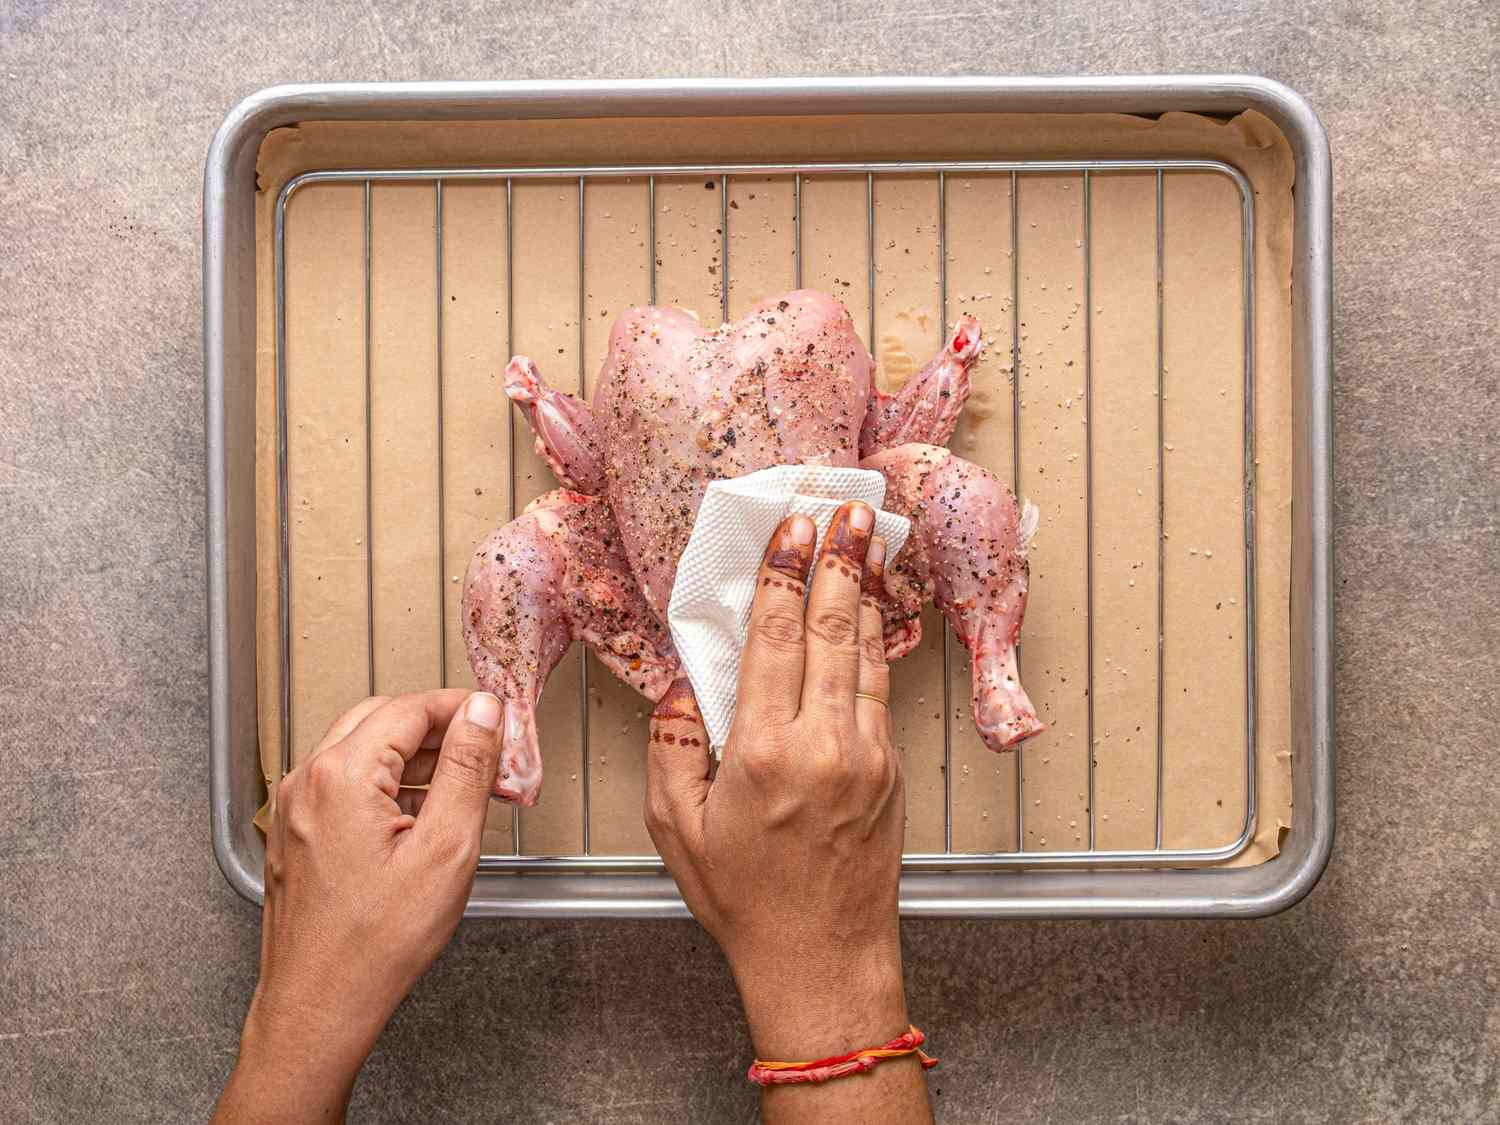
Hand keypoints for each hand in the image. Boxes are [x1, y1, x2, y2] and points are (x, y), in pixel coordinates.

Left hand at [214, 690, 502, 1123]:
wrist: (319, 1006)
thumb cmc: (376, 943)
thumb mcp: (446, 848)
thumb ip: (466, 768)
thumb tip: (481, 711)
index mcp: (343, 774)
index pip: (411, 709)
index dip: (461, 709)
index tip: (498, 720)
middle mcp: (308, 781)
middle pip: (382, 720)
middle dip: (438, 729)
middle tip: (486, 752)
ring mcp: (295, 808)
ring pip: (362, 751)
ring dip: (415, 758)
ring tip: (463, 789)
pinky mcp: (295, 834)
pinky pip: (344, 785)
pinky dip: (387, 785)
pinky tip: (423, 817)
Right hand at [646, 502, 931, 1122]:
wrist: (823, 957)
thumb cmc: (746, 900)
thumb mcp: (678, 829)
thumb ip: (673, 749)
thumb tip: (683, 689)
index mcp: (764, 753)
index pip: (775, 639)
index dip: (782, 574)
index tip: (788, 528)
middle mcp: (824, 744)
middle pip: (832, 628)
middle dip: (836, 559)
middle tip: (840, 507)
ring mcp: (867, 755)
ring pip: (868, 651)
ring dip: (864, 588)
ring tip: (864, 537)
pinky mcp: (891, 769)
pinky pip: (883, 687)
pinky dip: (878, 639)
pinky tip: (873, 610)